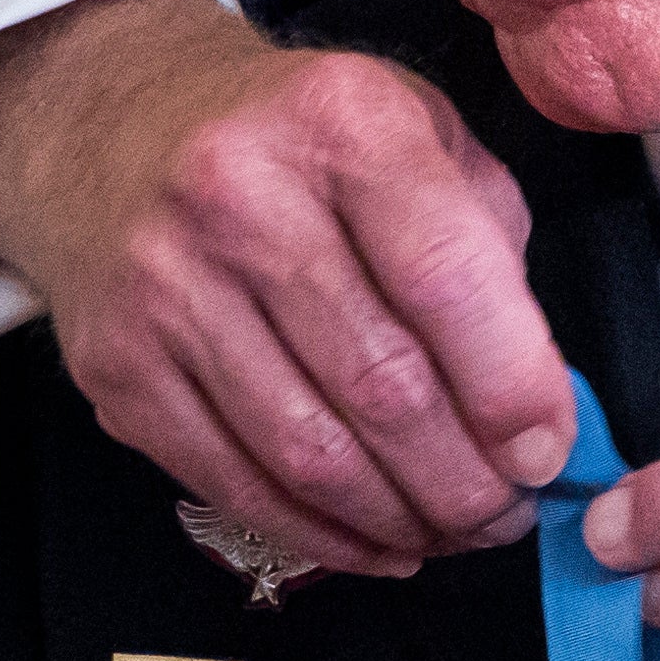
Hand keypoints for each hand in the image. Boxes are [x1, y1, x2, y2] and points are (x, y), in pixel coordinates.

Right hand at [0, 0, 573, 571]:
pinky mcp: (116, 366)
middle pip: (381, 385)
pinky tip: (377, 541)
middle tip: (509, 513)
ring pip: (310, 454)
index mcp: (340, 119)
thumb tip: (538, 401)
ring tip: (453, 531)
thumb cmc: (297, 140)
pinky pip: (236, 484)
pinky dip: (323, 535)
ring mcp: (164, 286)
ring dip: (402, 520)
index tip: (548, 452)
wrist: (110, 128)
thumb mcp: (416, 129)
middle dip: (467, 480)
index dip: (512, 389)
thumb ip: (487, 246)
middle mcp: (237, 193)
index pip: (445, 279)